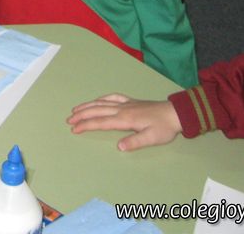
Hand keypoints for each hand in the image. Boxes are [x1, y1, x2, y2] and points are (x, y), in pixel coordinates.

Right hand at [67, 93, 181, 151]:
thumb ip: (135, 142)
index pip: (101, 122)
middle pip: (97, 111)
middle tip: (68, 120)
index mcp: (125, 119)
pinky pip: (112, 97)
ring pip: (102, 103)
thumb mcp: (151, 138)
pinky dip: (102, 98)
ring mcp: (126, 104)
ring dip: (87, 106)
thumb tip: (119, 146)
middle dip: (81, 115)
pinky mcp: (131, 101)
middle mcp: (122, 109)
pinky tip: (97, 100)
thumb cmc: (163, 128)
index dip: (86, 125)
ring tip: (75, 110)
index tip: (74, 129)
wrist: (174, 113)